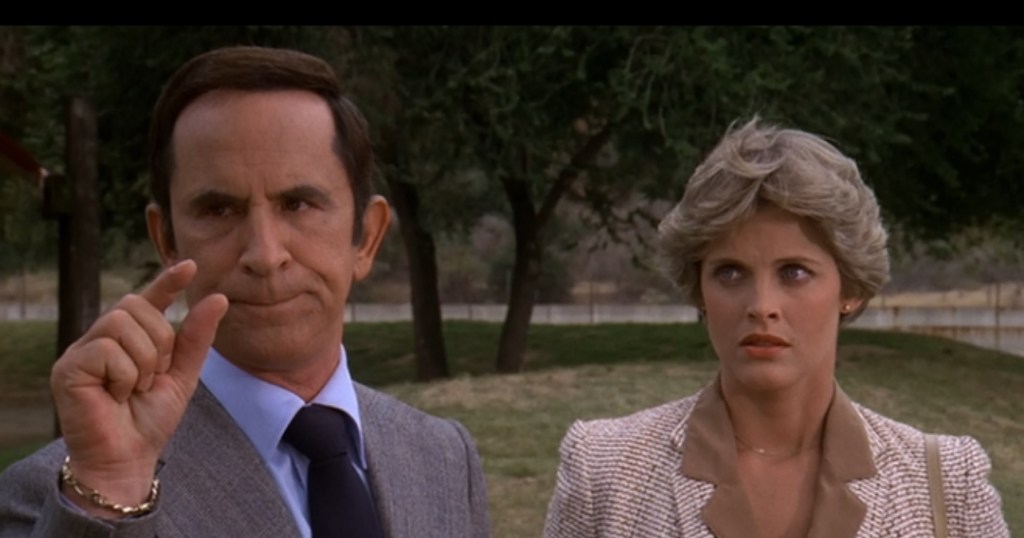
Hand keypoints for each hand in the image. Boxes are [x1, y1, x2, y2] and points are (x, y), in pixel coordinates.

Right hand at [50, 259, 227, 515]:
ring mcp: (80, 352)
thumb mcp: (183, 375)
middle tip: (152, 378)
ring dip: (143, 361)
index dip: (166, 281)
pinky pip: (107, 350)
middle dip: (158, 342)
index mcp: (127, 339)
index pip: (146, 300)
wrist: (130, 458)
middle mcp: (100, 339)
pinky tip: (116, 396)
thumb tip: (218, 297)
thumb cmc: (150, 420)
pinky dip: (124, 375)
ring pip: (121, 323)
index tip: (190, 266)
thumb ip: (196, 338)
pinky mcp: (67, 368)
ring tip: (134, 389)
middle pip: (135, 306)